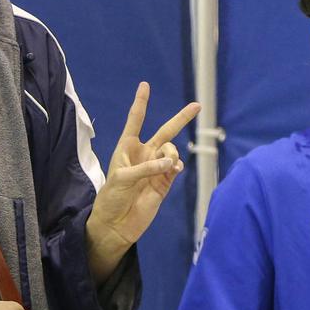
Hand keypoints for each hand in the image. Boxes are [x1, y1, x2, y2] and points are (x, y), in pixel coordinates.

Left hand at [86, 82, 200, 279]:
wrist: (116, 224)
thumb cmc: (111, 197)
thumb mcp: (122, 179)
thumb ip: (146, 168)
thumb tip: (172, 163)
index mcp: (127, 148)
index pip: (136, 120)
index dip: (141, 103)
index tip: (145, 85)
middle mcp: (144, 154)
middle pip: (165, 131)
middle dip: (181, 119)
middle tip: (197, 105)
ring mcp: (156, 168)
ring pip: (172, 151)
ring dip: (172, 153)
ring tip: (168, 165)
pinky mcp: (165, 183)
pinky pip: (176, 167)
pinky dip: (177, 165)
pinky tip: (174, 168)